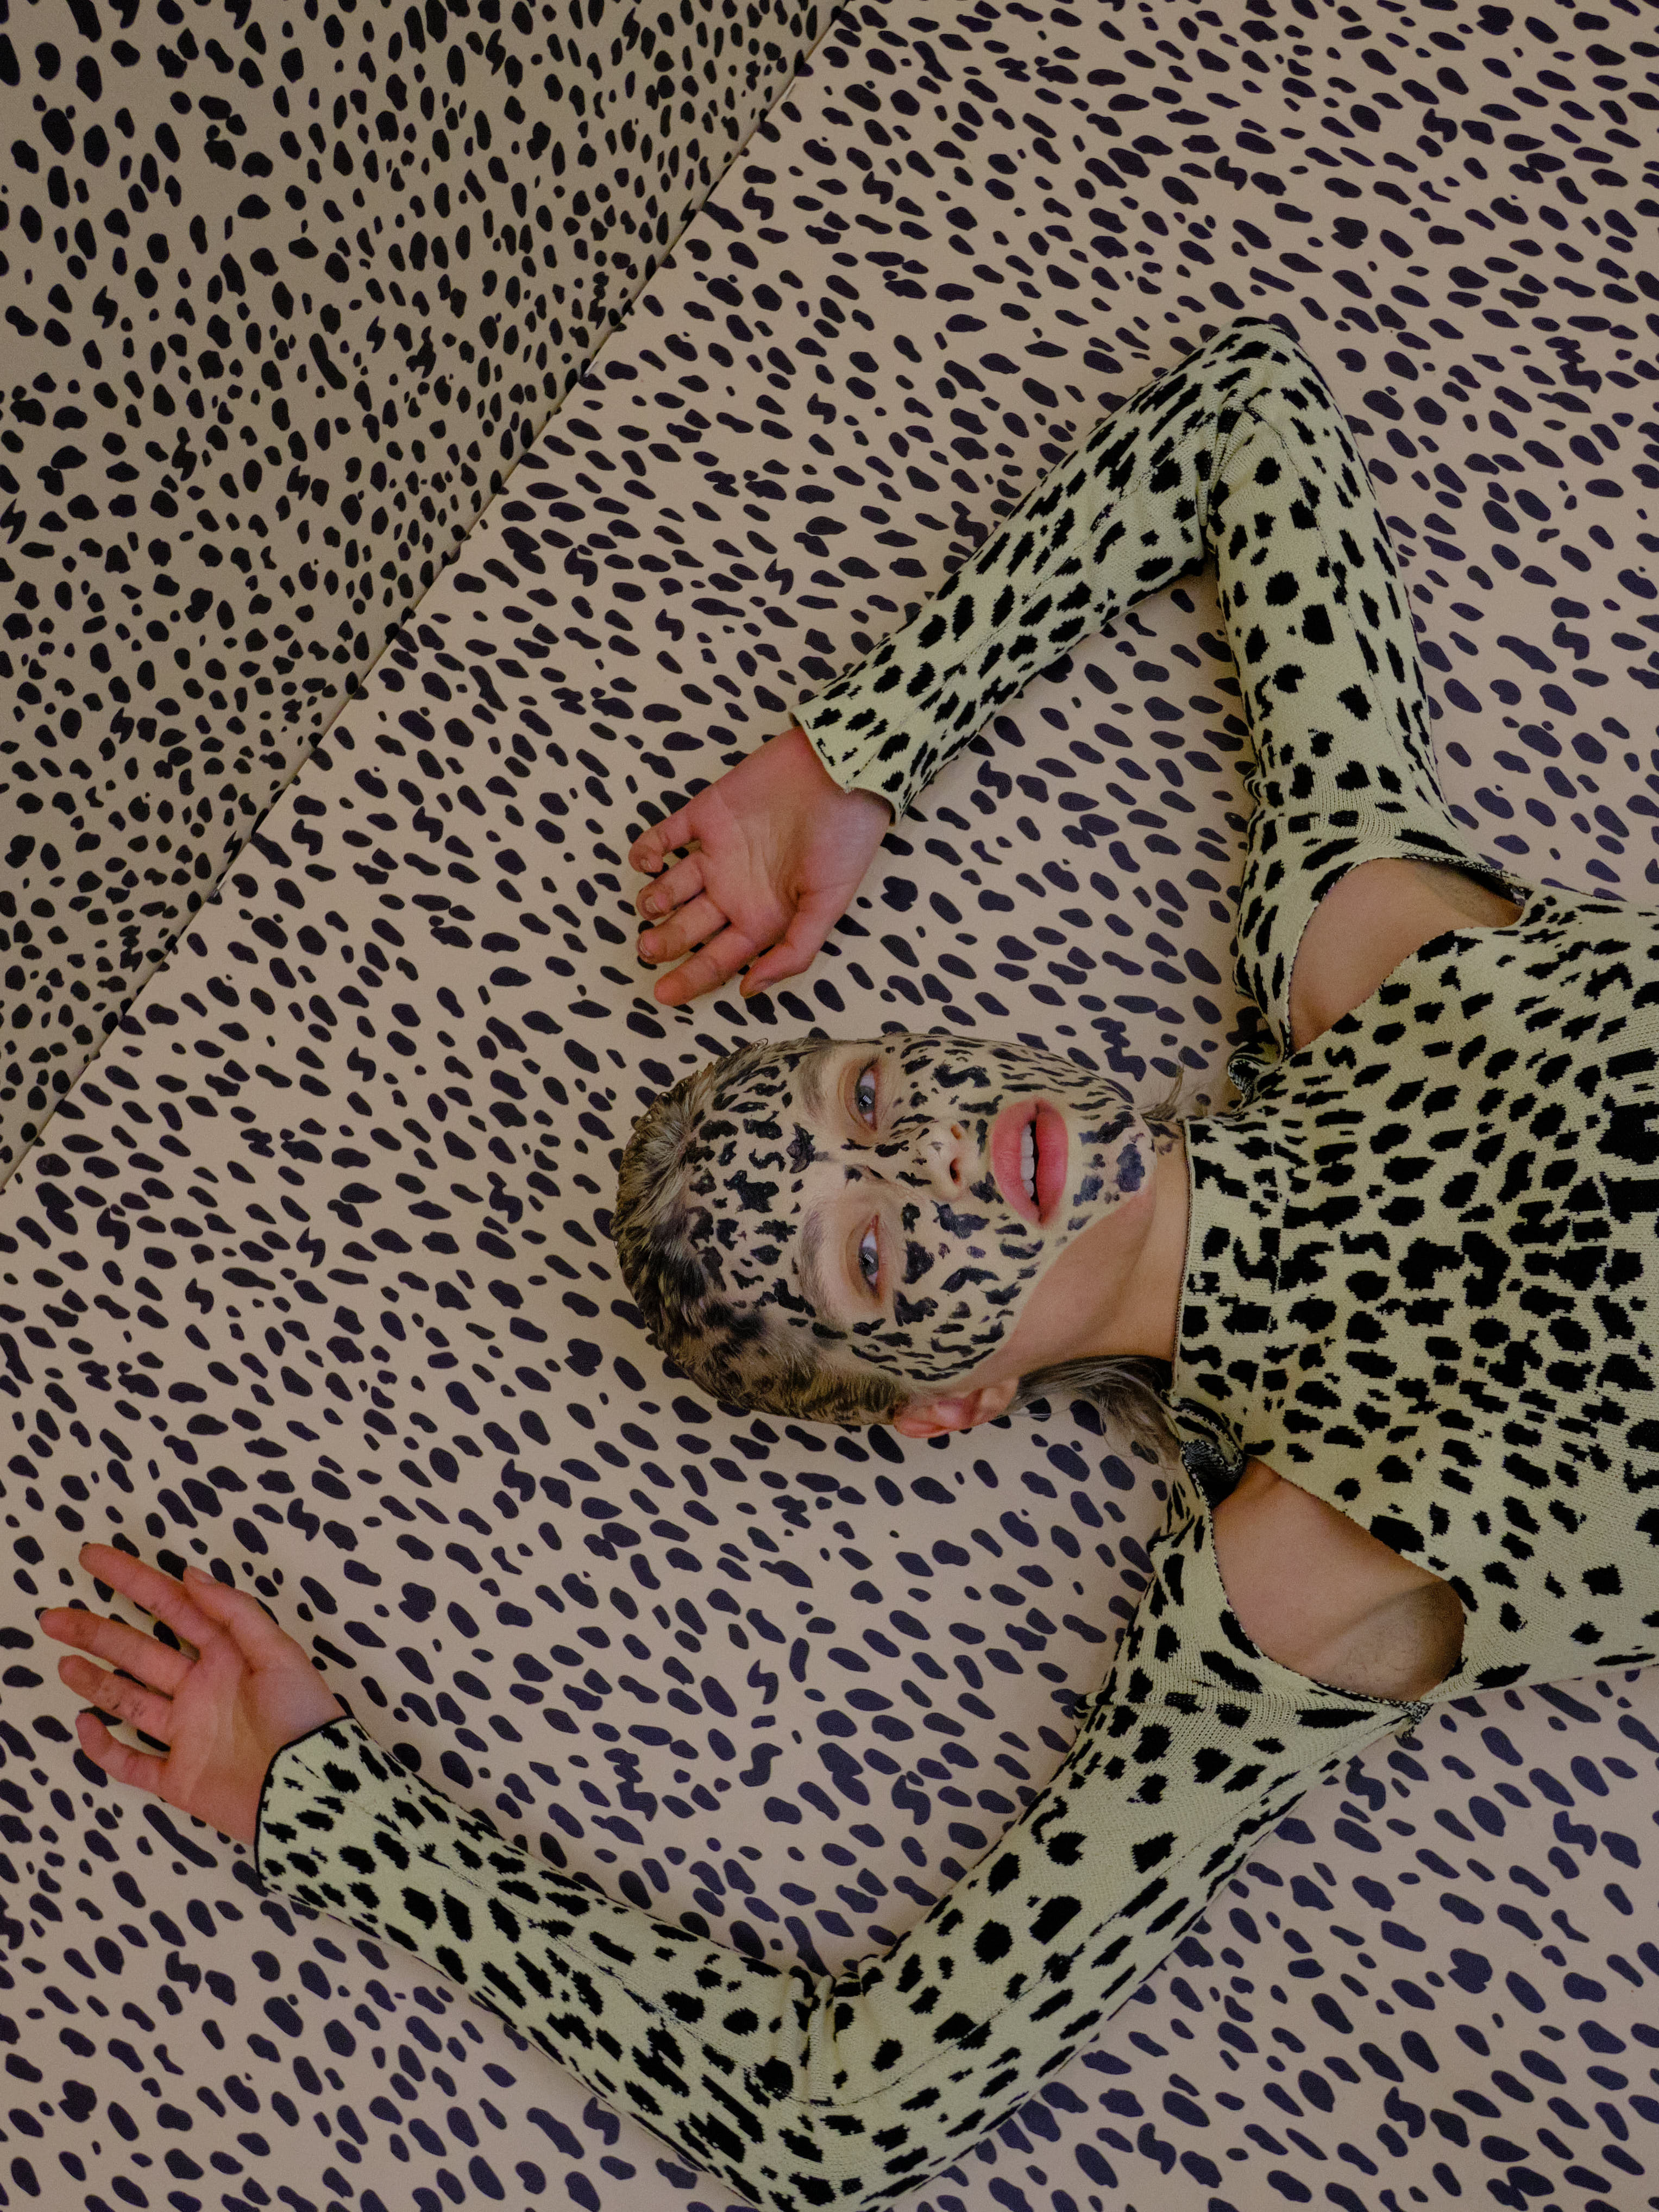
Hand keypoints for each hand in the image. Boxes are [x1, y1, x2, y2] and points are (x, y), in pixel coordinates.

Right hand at [40, 1545, 343, 1846]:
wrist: (312, 1789)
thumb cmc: (304, 1715)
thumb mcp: (278, 1652)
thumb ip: (235, 1612)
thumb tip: (190, 1574)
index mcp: (225, 1654)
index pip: (171, 1607)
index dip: (133, 1580)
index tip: (93, 1558)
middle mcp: (200, 1689)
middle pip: (137, 1652)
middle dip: (96, 1632)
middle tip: (54, 1616)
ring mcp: (186, 1733)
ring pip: (128, 1701)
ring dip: (94, 1682)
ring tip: (63, 1660)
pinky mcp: (179, 1777)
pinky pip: (131, 1762)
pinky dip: (105, 1747)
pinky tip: (85, 1725)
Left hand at [630, 724, 890, 1006]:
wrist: (842, 770)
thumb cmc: (844, 841)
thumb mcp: (828, 906)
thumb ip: (793, 952)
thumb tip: (749, 989)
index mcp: (762, 918)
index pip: (718, 959)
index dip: (689, 979)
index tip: (662, 995)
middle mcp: (735, 890)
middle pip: (687, 927)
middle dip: (664, 942)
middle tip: (647, 948)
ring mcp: (718, 853)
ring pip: (670, 887)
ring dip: (652, 900)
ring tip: (650, 905)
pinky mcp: (705, 814)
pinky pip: (664, 836)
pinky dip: (646, 851)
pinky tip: (646, 862)